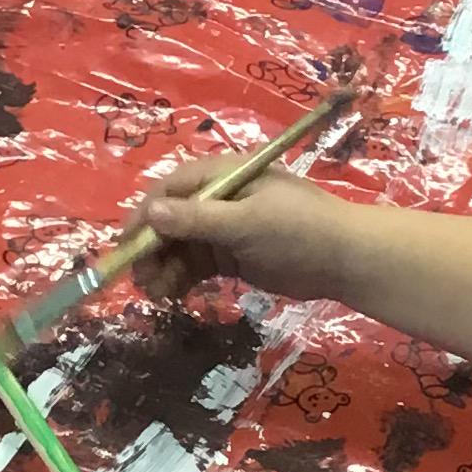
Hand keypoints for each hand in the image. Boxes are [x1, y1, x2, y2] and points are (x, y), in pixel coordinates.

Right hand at [130, 162, 359, 303]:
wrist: (346, 260)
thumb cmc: (299, 230)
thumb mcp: (247, 223)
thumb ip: (198, 221)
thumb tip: (151, 214)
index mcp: (224, 176)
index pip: (171, 189)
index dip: (145, 216)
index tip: (125, 246)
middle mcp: (219, 198)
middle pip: (170, 219)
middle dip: (151, 248)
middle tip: (138, 279)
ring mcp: (225, 228)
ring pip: (179, 245)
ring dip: (162, 267)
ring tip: (155, 294)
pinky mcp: (231, 255)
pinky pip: (195, 264)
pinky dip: (180, 278)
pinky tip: (170, 295)